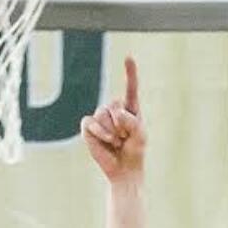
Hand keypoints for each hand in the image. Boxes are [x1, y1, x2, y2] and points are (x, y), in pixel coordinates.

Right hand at [81, 56, 145, 181]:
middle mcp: (114, 109)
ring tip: (117, 142)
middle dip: (121, 123)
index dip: (130, 72)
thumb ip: (132, 121)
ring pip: (102, 114)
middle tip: (125, 137)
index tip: (128, 57)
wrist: (124, 169)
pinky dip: (100, 133)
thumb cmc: (134, 151)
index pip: (130, 88)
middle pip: (114, 104)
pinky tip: (107, 141)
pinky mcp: (88, 127)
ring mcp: (100, 117)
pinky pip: (91, 123)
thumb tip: (116, 114)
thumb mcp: (140, 134)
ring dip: (111, 132)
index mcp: (130, 108)